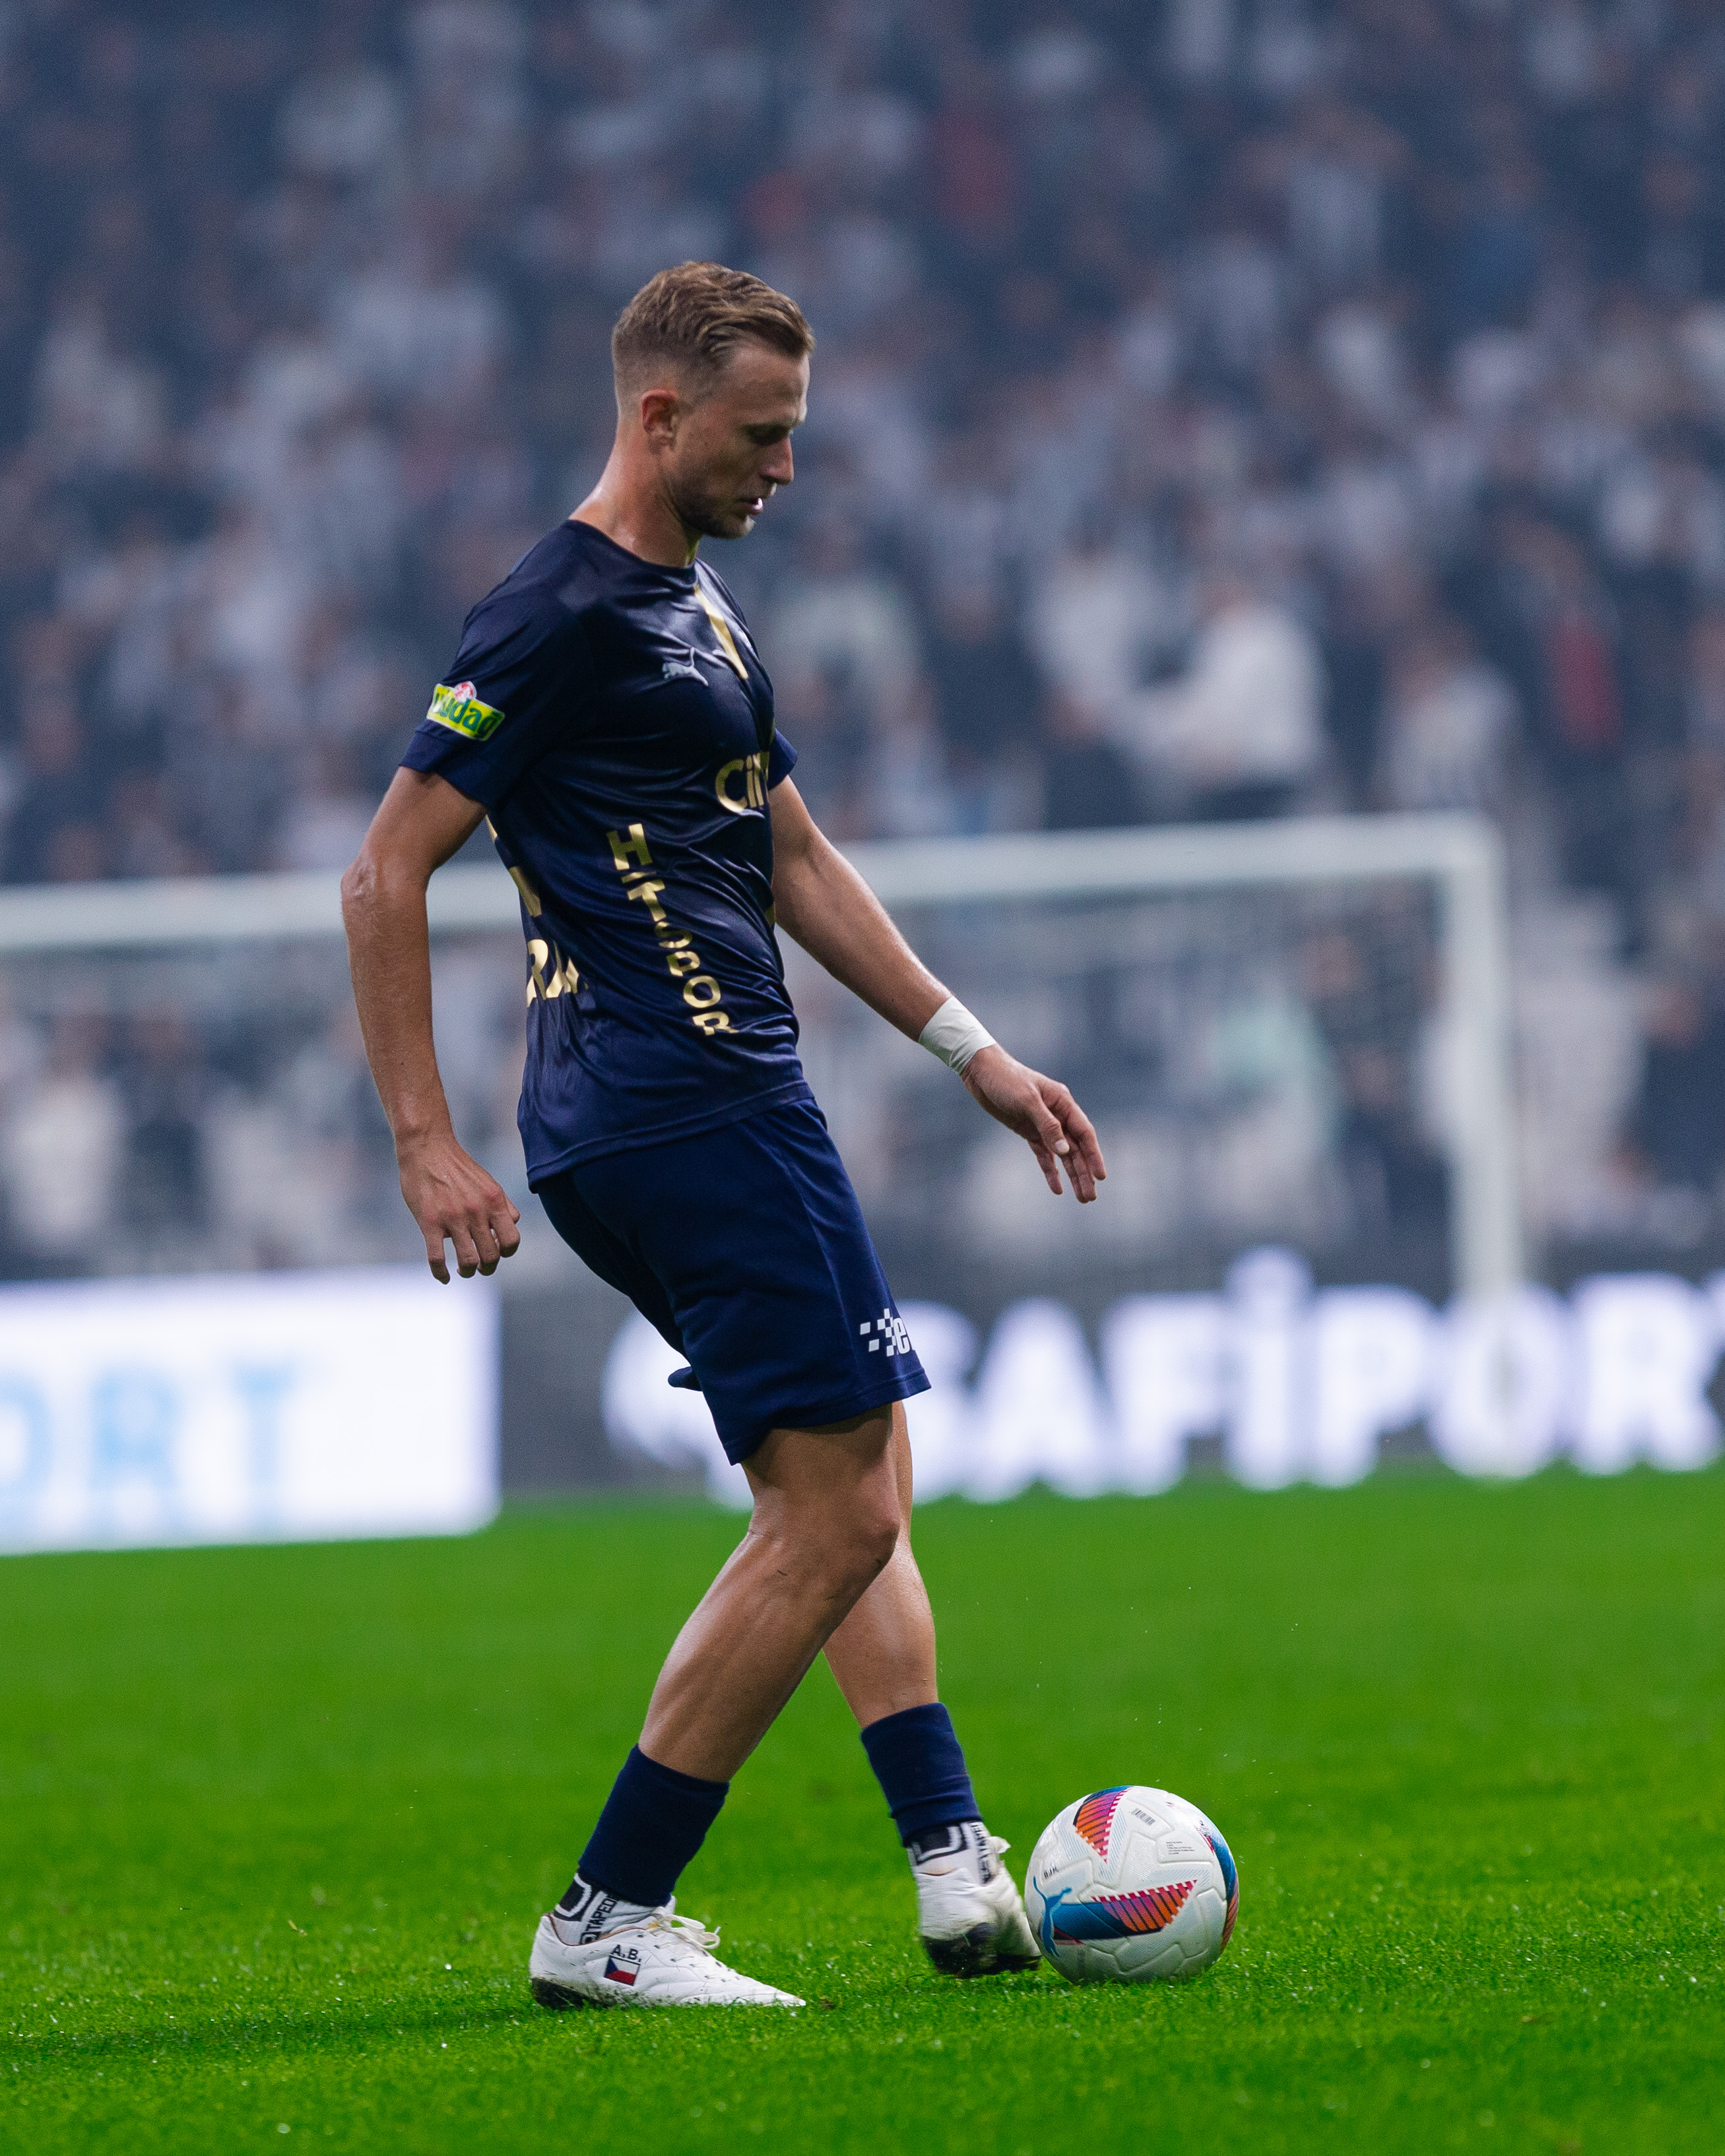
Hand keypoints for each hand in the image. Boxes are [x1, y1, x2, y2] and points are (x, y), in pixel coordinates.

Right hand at [397, 1131, 521, 1280]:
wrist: (428, 1149)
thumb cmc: (458, 1168)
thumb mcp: (489, 1183)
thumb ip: (502, 1205)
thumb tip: (512, 1225)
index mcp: (494, 1202)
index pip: (512, 1241)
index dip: (506, 1252)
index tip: (496, 1251)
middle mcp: (476, 1211)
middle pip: (492, 1256)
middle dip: (487, 1268)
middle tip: (480, 1267)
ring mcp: (452, 1218)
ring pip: (468, 1261)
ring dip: (468, 1271)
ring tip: (464, 1270)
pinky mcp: (429, 1222)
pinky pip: (436, 1258)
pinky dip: (440, 1274)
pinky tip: (443, 1277)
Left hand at [961, 1045, 1106, 1201]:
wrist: (981, 1072)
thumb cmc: (1006, 1079)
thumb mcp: (1026, 1100)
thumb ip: (1047, 1125)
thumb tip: (1065, 1151)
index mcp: (1063, 1103)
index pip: (1084, 1133)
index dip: (1094, 1155)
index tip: (1101, 1176)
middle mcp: (1058, 1115)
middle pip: (1076, 1149)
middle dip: (1084, 1173)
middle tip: (1090, 1197)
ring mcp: (1044, 1125)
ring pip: (1063, 1155)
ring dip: (1073, 1175)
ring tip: (1082, 1198)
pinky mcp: (1029, 1131)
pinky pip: (1044, 1155)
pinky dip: (1050, 1171)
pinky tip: (1058, 1189)